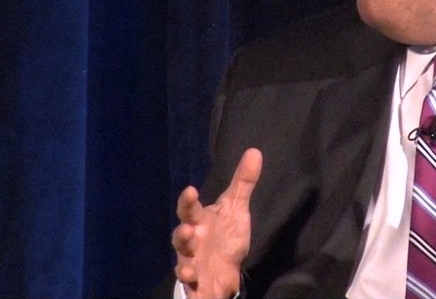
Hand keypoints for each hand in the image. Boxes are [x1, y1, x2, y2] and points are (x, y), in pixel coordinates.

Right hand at [173, 148, 262, 298]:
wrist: (228, 270)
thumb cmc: (226, 234)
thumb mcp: (236, 208)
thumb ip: (243, 182)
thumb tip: (254, 151)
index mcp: (198, 222)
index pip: (189, 209)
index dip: (188, 201)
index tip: (191, 190)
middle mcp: (191, 243)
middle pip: (180, 239)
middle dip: (181, 235)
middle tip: (186, 230)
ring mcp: (192, 264)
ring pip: (183, 266)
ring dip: (184, 267)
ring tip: (189, 268)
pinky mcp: (197, 286)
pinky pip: (192, 290)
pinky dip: (193, 292)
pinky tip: (197, 290)